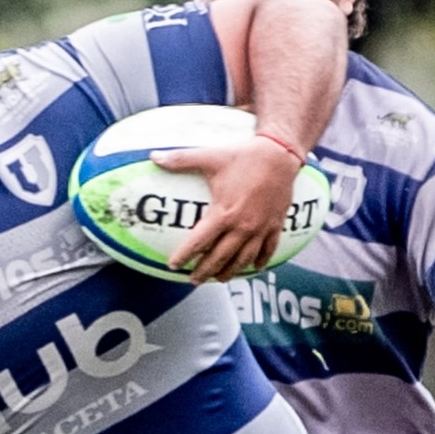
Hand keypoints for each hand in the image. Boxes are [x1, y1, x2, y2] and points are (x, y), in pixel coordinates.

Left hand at [162, 136, 303, 284]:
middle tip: (193, 280)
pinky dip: (261, 262)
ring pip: (244, 259)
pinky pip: (269, 250)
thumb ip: (181, 159)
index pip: (199, 242)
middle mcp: (242, 226)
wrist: (280, 154)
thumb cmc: (244, 156)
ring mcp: (260, 228)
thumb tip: (154, 156)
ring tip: (219, 279)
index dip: (184, 256)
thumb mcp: (210, 157)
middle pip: (220, 258)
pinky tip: (254, 268)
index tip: (173, 265)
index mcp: (224, 213)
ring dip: (230, 272)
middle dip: (205, 271)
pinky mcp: (275, 225)